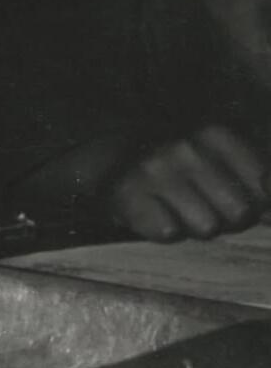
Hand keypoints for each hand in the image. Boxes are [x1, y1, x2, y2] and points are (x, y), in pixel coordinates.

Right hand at [108, 125, 268, 240]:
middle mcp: (186, 148)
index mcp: (216, 134)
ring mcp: (155, 171)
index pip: (263, 187)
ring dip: (194, 226)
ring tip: (178, 209)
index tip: (233, 197)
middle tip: (203, 205)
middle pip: (239, 213)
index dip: (254, 202)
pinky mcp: (129, 196)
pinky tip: (156, 212)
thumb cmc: (180, 168)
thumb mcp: (221, 159)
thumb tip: (270, 212)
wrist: (112, 165)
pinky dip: (164, 230)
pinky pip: (169, 234)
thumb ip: (258, 177)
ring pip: (206, 227)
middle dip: (226, 218)